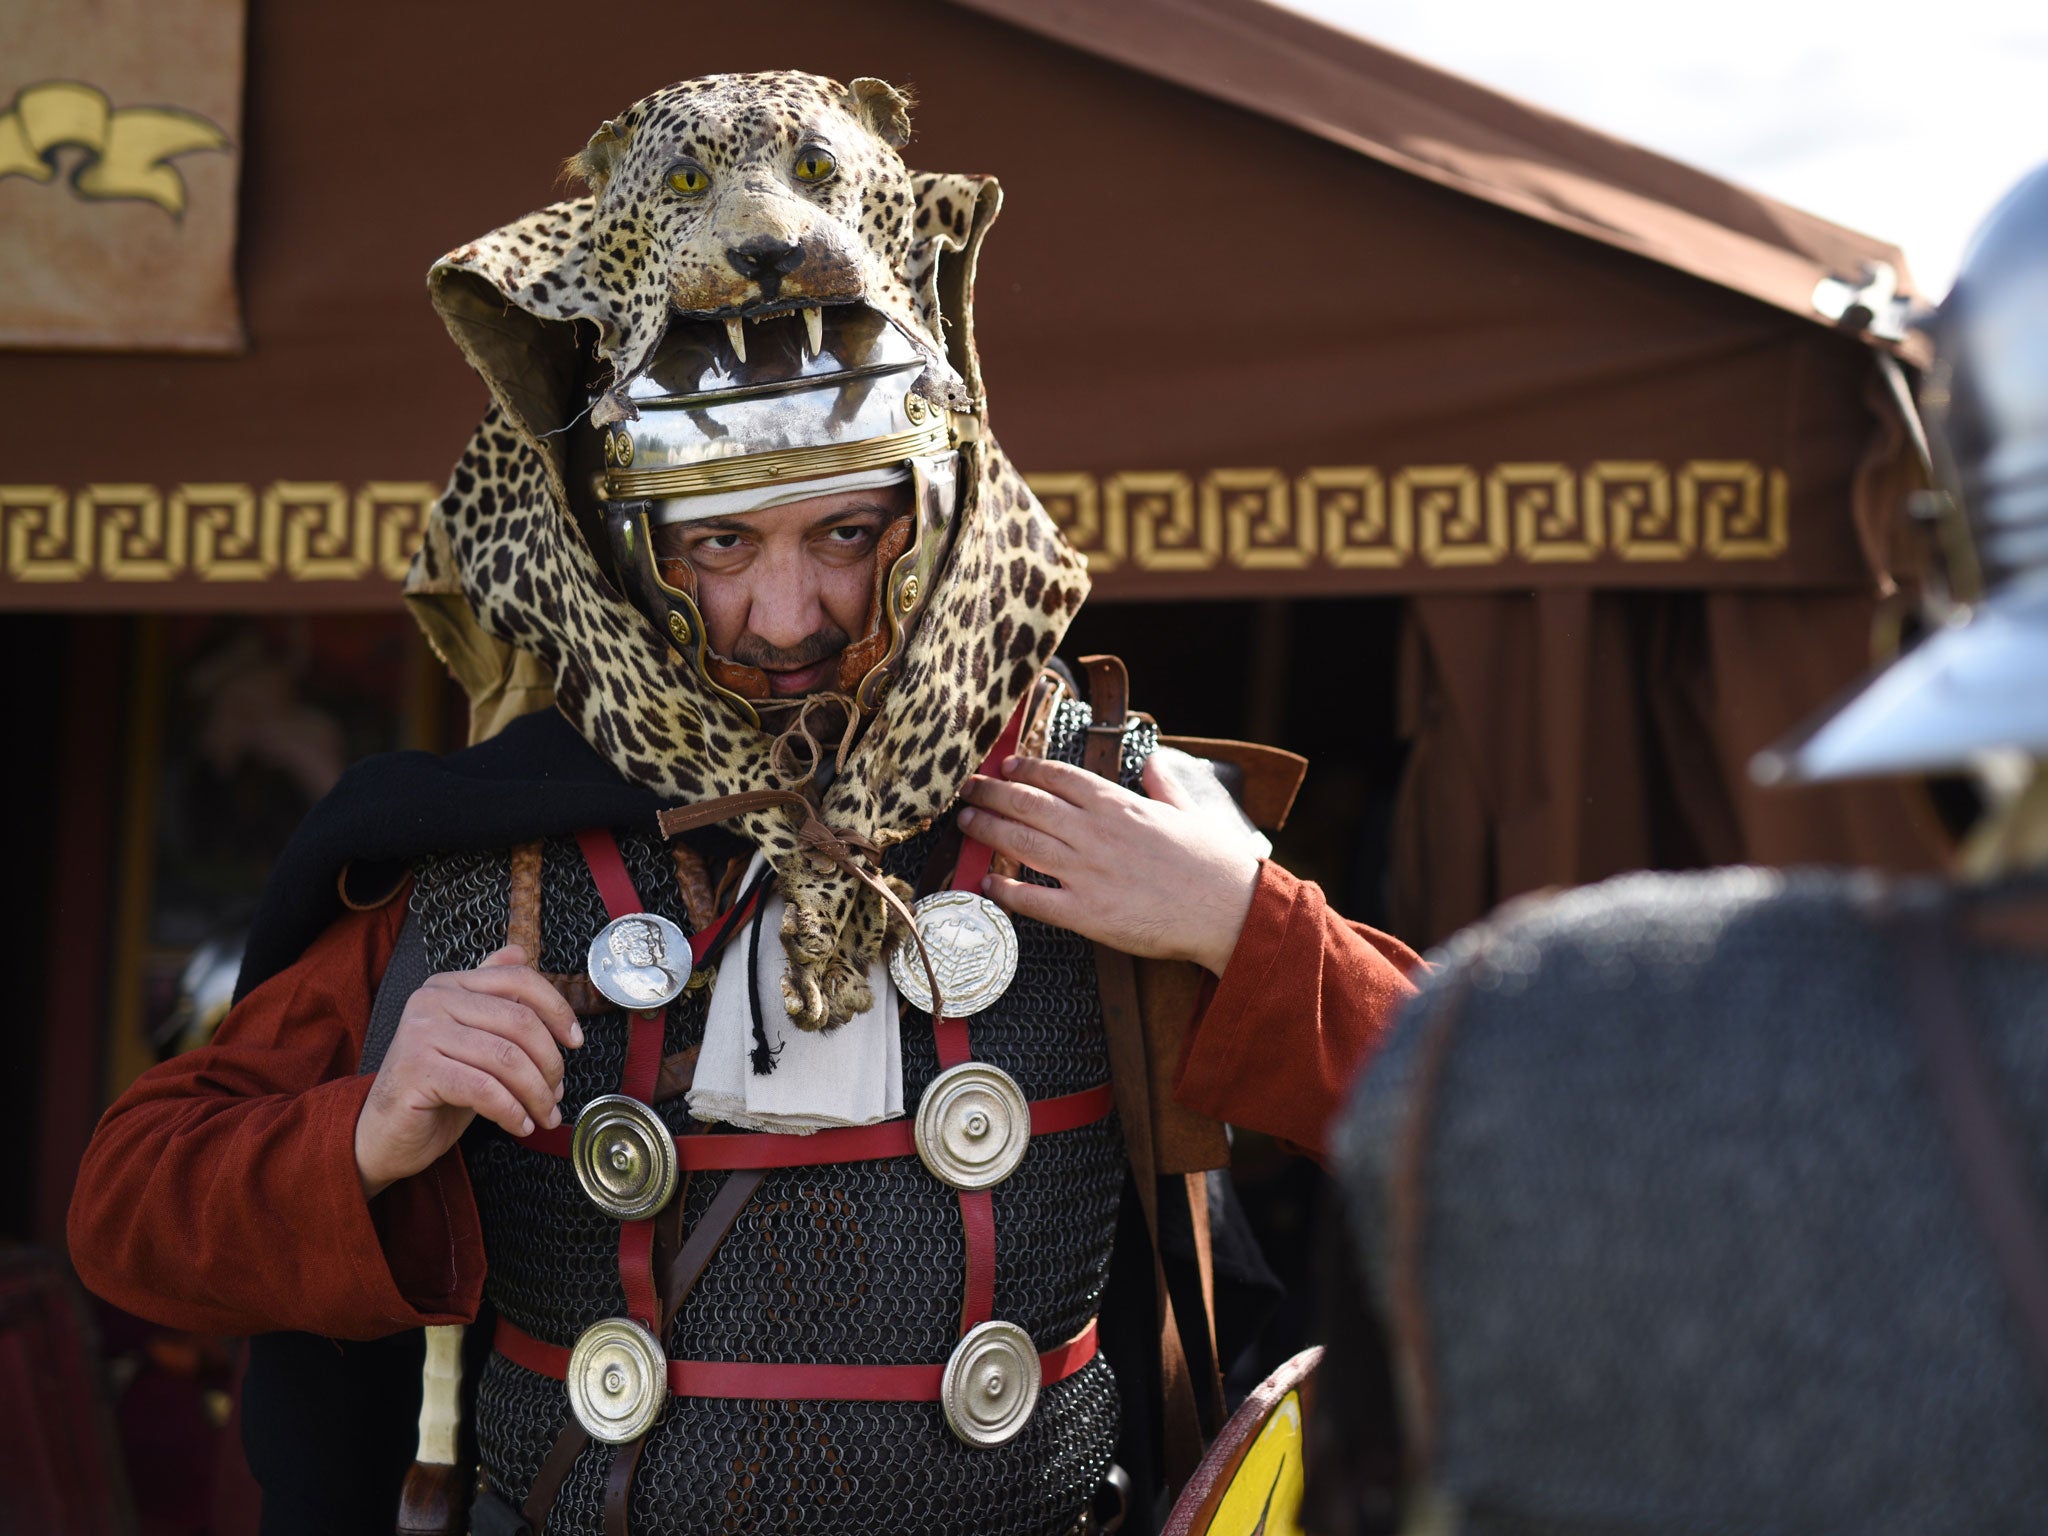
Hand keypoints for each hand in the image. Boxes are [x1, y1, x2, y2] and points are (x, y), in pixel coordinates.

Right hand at [355, 945, 583, 1199]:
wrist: (386, 1134)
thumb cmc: (435, 1089)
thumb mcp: (471, 1038)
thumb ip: (492, 996)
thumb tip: (520, 952)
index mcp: (449, 985)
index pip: (518, 980)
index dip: (556, 1010)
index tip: (576, 1042)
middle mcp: (432, 1000)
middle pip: (519, 1022)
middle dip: (550, 1064)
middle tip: (557, 1094)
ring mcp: (420, 1033)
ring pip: (506, 1058)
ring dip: (536, 1094)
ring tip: (543, 1115)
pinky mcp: (416, 1070)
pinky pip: (484, 1088)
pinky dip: (511, 1111)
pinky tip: (519, 1125)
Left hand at [956, 755, 1262, 975]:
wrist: (1228, 911)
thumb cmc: (1215, 863)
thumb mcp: (1191, 810)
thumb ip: (1164, 784)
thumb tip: (1154, 760)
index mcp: (1119, 805)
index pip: (1059, 778)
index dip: (1026, 769)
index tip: (1006, 765)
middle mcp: (1095, 833)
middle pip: (1028, 803)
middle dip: (991, 792)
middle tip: (968, 788)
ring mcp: (1087, 872)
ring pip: (1022, 842)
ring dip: (988, 829)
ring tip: (966, 822)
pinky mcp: (1087, 913)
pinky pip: (1033, 899)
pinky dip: (1006, 888)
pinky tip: (988, 882)